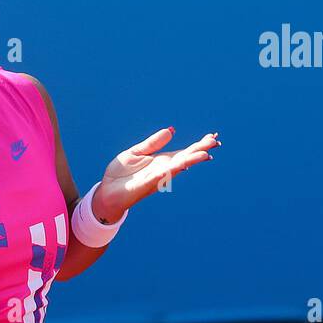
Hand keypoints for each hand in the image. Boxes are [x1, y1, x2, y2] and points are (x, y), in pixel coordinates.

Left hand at [93, 127, 219, 220]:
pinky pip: (159, 177)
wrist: (106, 192)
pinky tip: (181, 165)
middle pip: (185, 158)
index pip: (184, 152)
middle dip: (199, 150)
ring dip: (190, 161)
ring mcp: (155, 178)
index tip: (213, 136)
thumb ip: (152, 143)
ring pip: (176, 168)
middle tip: (215, 141)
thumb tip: (171, 130)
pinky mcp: (145, 185)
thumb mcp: (136, 152)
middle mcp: (162, 170)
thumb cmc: (121, 174)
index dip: (198, 145)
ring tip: (204, 154)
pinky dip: (170, 171)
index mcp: (161, 161)